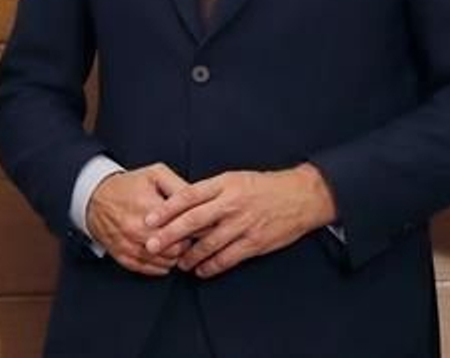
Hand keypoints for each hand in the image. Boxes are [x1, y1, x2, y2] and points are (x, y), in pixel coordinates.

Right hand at [86, 164, 190, 275]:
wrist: (95, 197)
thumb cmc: (128, 185)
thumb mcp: (155, 174)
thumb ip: (179, 186)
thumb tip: (200, 201)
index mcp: (147, 206)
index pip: (184, 227)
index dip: (198, 228)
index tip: (203, 225)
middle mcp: (136, 229)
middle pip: (176, 249)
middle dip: (188, 243)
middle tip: (192, 236)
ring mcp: (129, 245)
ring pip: (165, 262)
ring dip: (176, 255)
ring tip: (180, 244)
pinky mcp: (123, 256)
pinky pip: (149, 269)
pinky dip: (162, 265)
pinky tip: (166, 255)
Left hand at [143, 164, 335, 278]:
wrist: (300, 196)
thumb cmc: (265, 186)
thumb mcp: (236, 179)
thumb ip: (211, 191)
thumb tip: (183, 203)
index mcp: (224, 184)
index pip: (188, 196)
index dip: (166, 209)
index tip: (149, 219)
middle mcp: (231, 204)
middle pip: (193, 221)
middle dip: (169, 235)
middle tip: (151, 245)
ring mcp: (243, 224)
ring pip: (207, 244)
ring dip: (188, 256)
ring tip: (178, 263)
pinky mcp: (254, 242)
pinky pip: (226, 258)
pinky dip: (210, 267)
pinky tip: (201, 270)